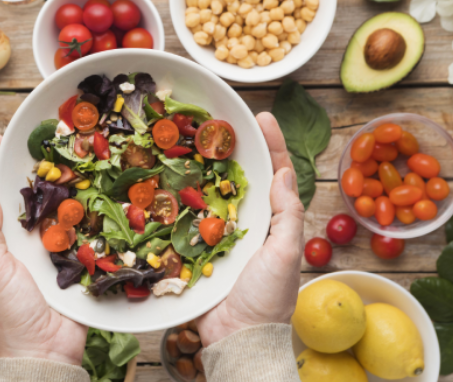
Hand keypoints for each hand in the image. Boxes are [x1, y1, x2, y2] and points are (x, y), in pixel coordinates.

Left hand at [0, 135, 87, 364]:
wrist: (46, 352)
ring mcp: (53, 250)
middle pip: (28, 197)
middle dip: (33, 168)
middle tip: (45, 138)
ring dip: (65, 185)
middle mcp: (25, 241)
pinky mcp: (77, 260)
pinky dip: (90, 212)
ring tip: (74, 155)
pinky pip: (83, 231)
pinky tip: (98, 190)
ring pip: (58, 209)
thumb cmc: (11, 314)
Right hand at [197, 112, 304, 346]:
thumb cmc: (267, 298)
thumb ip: (287, 215)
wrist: (236, 337)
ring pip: (210, 193)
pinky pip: (186, 218)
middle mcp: (246, 223)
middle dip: (231, 148)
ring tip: (189, 140)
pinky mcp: (195, 248)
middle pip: (240, 177)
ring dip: (201, 168)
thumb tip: (283, 174)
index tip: (262, 117)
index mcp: (272, 221)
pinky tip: (165, 180)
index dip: (271, 144)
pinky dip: (177, 199)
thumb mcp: (284, 254)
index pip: (275, 174)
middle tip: (216, 120)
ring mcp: (218, 235)